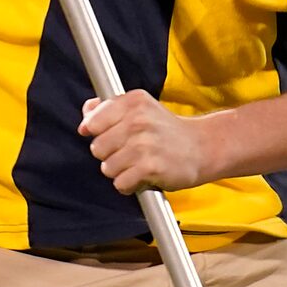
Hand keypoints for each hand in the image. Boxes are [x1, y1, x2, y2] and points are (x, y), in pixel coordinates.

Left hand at [79, 91, 212, 193]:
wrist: (201, 147)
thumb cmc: (165, 130)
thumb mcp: (140, 108)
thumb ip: (109, 108)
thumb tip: (85, 115)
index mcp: (133, 102)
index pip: (92, 122)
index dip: (97, 134)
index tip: (109, 137)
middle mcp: (138, 120)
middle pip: (97, 148)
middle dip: (109, 155)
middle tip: (129, 152)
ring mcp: (144, 144)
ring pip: (107, 168)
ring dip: (120, 171)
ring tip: (137, 164)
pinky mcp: (151, 167)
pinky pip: (120, 183)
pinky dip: (128, 185)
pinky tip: (141, 176)